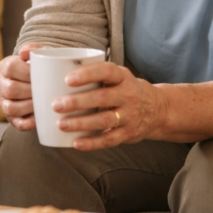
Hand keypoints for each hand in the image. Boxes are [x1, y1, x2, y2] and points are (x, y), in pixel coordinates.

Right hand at [0, 43, 41, 130]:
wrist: (41, 80)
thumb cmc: (41, 66)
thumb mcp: (39, 54)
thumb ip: (34, 49)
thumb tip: (24, 53)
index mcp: (5, 66)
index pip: (10, 68)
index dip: (27, 72)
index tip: (41, 75)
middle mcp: (0, 84)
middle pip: (10, 89)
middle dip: (30, 90)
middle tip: (46, 90)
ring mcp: (4, 102)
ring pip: (10, 108)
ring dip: (29, 106)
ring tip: (43, 103)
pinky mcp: (11, 118)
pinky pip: (18, 123)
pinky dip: (30, 122)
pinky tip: (41, 117)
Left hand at [52, 62, 169, 150]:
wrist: (157, 109)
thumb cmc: (124, 89)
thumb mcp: (117, 77)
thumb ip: (95, 74)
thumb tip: (55, 70)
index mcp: (122, 77)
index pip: (106, 71)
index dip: (87, 74)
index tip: (68, 79)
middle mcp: (128, 95)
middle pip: (102, 97)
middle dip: (77, 102)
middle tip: (56, 104)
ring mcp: (129, 115)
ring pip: (104, 119)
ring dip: (81, 123)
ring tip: (61, 124)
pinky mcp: (128, 133)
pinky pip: (109, 139)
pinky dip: (92, 142)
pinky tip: (76, 143)